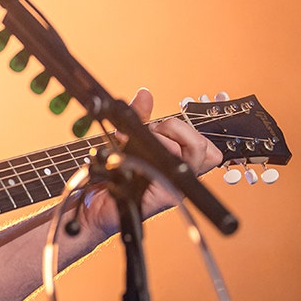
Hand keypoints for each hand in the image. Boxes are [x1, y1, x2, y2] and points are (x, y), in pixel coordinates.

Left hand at [77, 88, 223, 238]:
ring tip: (143, 143)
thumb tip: (145, 94)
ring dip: (168, 139)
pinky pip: (174, 168)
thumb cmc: (111, 177)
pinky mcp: (164, 196)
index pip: (206, 146)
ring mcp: (174, 188)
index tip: (161, 126)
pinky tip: (134, 153)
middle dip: (179, 130)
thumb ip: (139, 117)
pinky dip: (157, 152)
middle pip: (207, 149)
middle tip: (154, 133)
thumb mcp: (124, 140)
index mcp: (176, 166)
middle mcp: (179, 178)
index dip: (188, 130)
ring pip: (196, 155)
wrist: (93, 205)